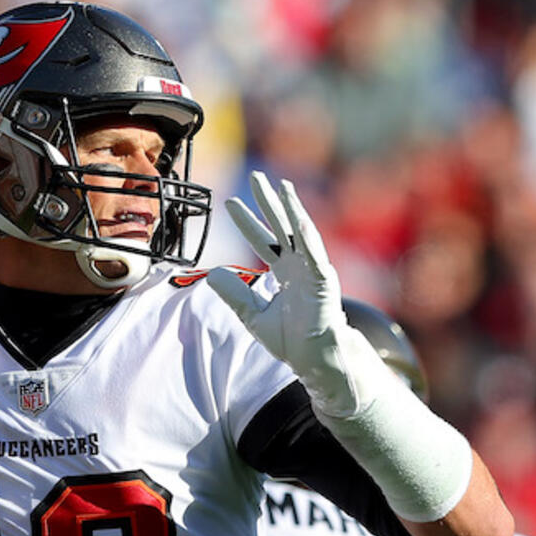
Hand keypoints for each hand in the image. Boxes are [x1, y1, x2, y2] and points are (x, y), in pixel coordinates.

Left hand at [207, 171, 385, 416]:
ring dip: (291, 208)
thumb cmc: (290, 340)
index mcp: (285, 272)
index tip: (228, 204)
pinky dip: (307, 236)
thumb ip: (235, 294)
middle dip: (268, 202)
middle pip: (281, 226)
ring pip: (300, 233)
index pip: (263, 240)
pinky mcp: (324, 281)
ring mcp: (314, 271)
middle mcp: (300, 266)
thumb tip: (212, 274)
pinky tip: (298, 218)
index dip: (247, 221)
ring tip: (281, 186)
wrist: (314, 359)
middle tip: (255, 177)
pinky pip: (315, 254)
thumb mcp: (252, 314)